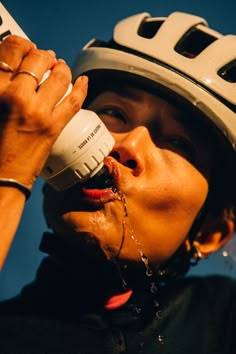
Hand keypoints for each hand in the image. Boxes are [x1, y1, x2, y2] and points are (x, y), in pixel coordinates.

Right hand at [0, 35, 87, 187]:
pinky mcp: (54, 126)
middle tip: (44, 57)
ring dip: (62, 68)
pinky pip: (74, 101)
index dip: (21, 45)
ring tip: (60, 67)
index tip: (25, 48)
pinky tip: (83, 81)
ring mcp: (39, 112)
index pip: (11, 50)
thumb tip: (12, 72)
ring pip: (59, 77)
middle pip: (38, 59)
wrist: (1, 174)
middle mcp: (17, 96)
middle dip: (43, 55)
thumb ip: (1, 86)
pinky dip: (81, 89)